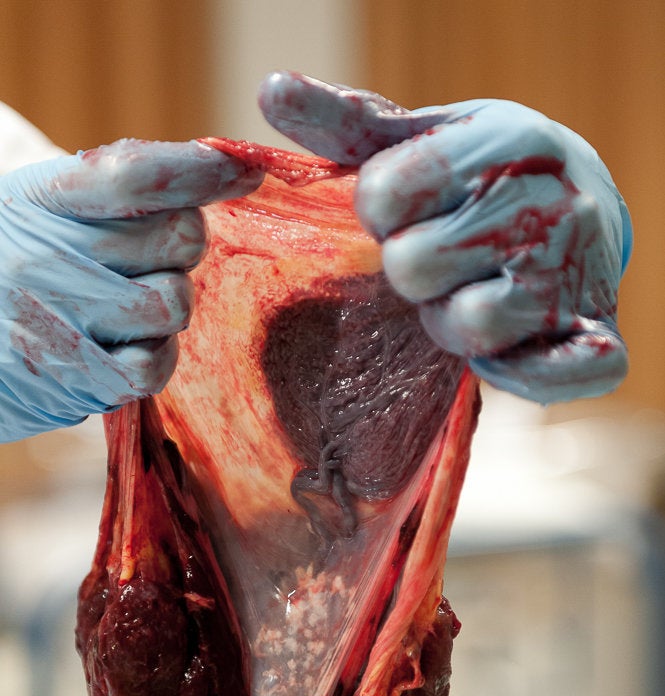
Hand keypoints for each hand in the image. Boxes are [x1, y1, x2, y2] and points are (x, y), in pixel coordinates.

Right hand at [0, 139, 262, 440]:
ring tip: (133, 305)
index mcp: (39, 198)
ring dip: (169, 304)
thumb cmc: (11, 264)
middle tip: (149, 257)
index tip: (244, 170)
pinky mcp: (73, 379)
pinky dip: (157, 356)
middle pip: (179, 236)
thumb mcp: (41, 209)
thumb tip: (220, 169)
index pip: (136, 173)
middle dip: (182, 246)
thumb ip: (114, 191)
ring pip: (175, 302)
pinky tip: (131, 346)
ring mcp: (58, 320)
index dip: (203, 168)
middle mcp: (45, 255)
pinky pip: (155, 365)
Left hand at [259, 72, 630, 403]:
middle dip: (413, 271)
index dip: (382, 214)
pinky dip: (517, 375)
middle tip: (442, 258)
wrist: (584, 201)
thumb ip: (347, 122)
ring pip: (469, 326)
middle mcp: (552, 203)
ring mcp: (579, 273)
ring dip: (452, 324)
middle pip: (413, 266)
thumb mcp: (423, 137)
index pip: (382, 195)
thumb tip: (271, 90)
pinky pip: (546, 378)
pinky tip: (507, 348)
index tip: (409, 209)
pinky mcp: (600, 337)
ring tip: (469, 294)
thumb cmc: (480, 175)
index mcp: (504, 141)